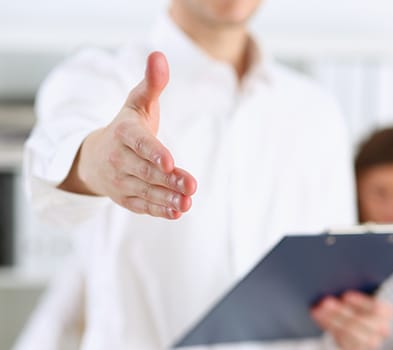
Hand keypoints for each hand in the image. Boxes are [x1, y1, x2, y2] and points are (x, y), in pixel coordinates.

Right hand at [59, 52, 196, 218]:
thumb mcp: (136, 103)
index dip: (154, 152)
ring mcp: (121, 180)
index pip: (139, 143)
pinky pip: (142, 205)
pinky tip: (177, 212)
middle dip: (169, 179)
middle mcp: (119, 158)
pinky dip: (159, 210)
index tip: (170, 161)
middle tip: (191, 185)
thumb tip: (159, 55)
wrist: (94, 157)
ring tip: (187, 202)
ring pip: (146, 190)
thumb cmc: (125, 126)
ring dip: (167, 197)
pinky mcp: (126, 198)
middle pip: (146, 171)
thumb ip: (151, 83)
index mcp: (123, 132)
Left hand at [311, 291, 392, 349]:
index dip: (360, 302)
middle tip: (325, 302)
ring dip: (331, 319)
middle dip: (341, 311)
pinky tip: (318, 315)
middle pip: (360, 321)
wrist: (359, 325)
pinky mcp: (356, 348)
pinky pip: (340, 339)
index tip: (345, 295)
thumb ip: (356, 287)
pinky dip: (327, 325)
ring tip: (318, 309)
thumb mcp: (360, 295)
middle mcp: (382, 329)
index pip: (377, 308)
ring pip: (348, 332)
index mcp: (386, 312)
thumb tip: (336, 276)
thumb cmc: (358, 302)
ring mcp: (370, 342)